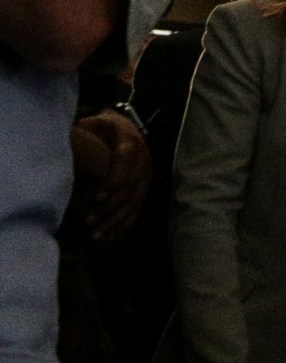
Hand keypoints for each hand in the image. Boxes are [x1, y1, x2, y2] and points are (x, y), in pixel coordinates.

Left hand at [71, 108, 151, 240]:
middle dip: (110, 207)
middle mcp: (143, 159)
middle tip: (88, 223)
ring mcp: (146, 175)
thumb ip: (83, 134)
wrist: (126, 129)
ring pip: (135, 202)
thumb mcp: (94, 125)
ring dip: (116, 221)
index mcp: (130, 141)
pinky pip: (137, 209)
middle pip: (130, 187)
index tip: (96, 199)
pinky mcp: (145, 188)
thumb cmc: (102, 129)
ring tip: (96, 236)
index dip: (113, 181)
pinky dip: (124, 224)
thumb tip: (62, 145)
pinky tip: (110, 237)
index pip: (125, 162)